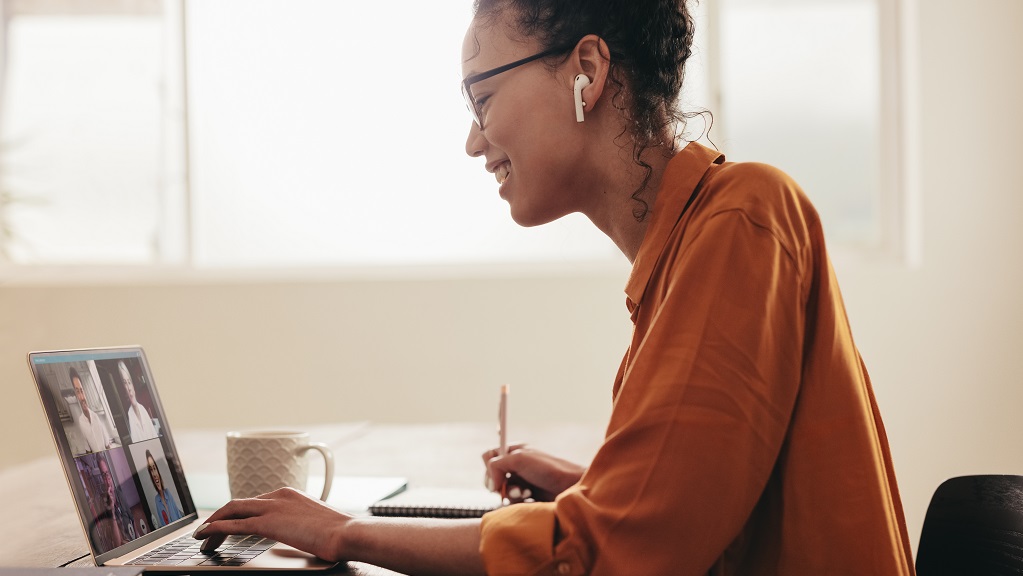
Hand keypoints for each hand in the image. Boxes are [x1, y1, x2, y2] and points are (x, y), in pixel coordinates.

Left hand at [193, 487, 349, 561]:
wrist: (347, 533)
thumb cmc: (339, 533)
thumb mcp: (315, 524)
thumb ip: (300, 524)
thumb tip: (298, 535)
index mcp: (290, 494)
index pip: (255, 502)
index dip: (237, 513)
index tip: (229, 525)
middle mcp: (278, 495)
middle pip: (239, 504)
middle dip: (220, 518)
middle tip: (208, 533)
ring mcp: (272, 507)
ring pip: (232, 511)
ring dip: (213, 524)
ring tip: (202, 538)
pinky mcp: (268, 523)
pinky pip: (234, 525)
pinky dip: (216, 529)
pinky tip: (205, 536)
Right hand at [482, 445, 585, 503]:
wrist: (571, 488)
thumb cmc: (549, 470)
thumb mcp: (520, 459)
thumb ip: (497, 464)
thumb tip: (491, 484)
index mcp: (515, 452)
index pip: (489, 456)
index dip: (489, 467)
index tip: (496, 475)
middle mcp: (517, 466)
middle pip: (492, 476)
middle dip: (500, 483)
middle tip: (512, 486)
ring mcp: (522, 482)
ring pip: (501, 491)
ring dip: (511, 493)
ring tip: (525, 493)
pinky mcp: (527, 497)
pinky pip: (511, 502)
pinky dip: (517, 502)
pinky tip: (529, 499)